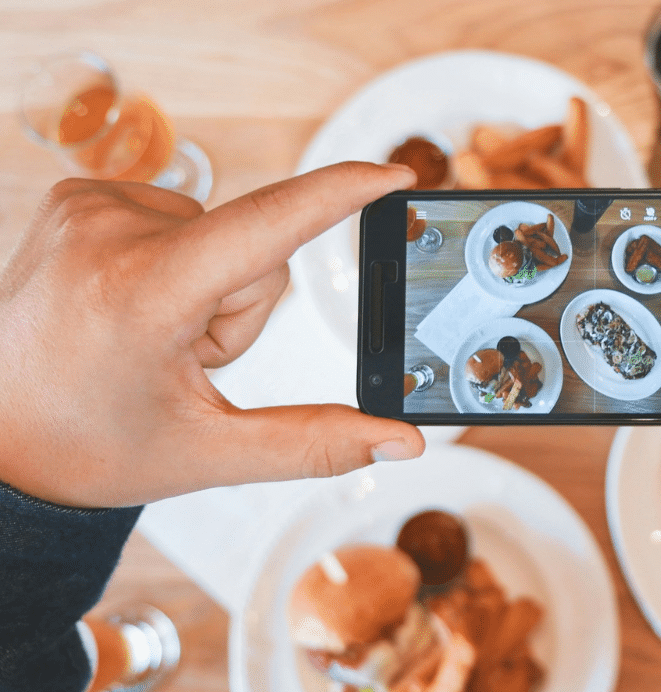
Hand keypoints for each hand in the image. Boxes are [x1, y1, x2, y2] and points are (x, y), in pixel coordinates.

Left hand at [0, 163, 424, 507]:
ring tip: (149, 335)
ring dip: (208, 286)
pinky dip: (175, 262)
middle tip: (182, 358)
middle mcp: (109, 231)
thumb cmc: (88, 447)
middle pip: (254, 249)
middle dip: (242, 307)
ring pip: (220, 233)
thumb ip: (317, 443)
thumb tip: (401, 443)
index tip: (394, 174)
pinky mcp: (78, 196)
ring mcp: (87, 206)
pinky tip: (130, 305)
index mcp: (143, 294)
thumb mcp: (208, 453)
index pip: (269, 225)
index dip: (342, 194)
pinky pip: (178, 217)